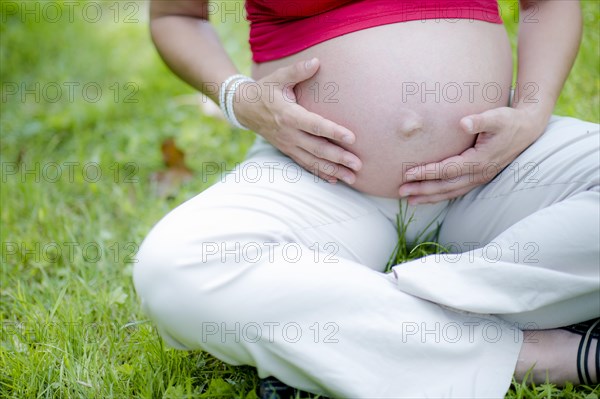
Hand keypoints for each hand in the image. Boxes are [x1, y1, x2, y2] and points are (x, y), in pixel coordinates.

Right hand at [234, 58, 361, 183]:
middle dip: (339, 158)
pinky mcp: (287, 150)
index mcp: (289, 115)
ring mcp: (288, 145)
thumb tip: (317, 61)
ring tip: (352, 178)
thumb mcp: (278, 77)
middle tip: (358, 164)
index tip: (352, 137)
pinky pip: (305, 165)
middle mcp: (289, 134)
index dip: (333, 132)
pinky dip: (320, 173)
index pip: (315, 125)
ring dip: (333, 170)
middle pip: (317, 149)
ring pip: (313, 162)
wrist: (244, 108)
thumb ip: (298, 71)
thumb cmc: (265, 90)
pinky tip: (335, 179)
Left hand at [398, 107, 544, 203]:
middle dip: (422, 189)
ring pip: (450, 192)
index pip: (447, 170)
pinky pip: (456, 190)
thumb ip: (480, 120)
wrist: (527, 129)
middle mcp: (479, 173)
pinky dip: (440, 195)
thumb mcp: (497, 117)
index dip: (427, 173)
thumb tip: (463, 122)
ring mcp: (480, 178)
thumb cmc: (509, 120)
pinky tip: (426, 197)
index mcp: (480, 160)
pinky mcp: (479, 177)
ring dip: (429, 197)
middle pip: (445, 186)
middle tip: (401, 191)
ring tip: (409, 200)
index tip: (408, 174)